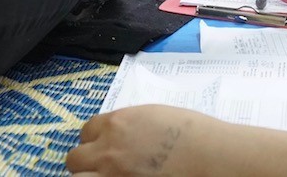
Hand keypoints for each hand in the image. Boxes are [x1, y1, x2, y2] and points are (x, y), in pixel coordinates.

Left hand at [66, 105, 221, 175]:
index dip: (94, 140)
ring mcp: (112, 176)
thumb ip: (129, 125)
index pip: (86, 131)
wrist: (210, 157)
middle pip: (75, 158)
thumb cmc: (192, 133)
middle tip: (102, 166)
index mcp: (117, 124)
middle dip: (86, 161)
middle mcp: (107, 150)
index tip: (102, 146)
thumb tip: (121, 134)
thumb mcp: (154, 116)